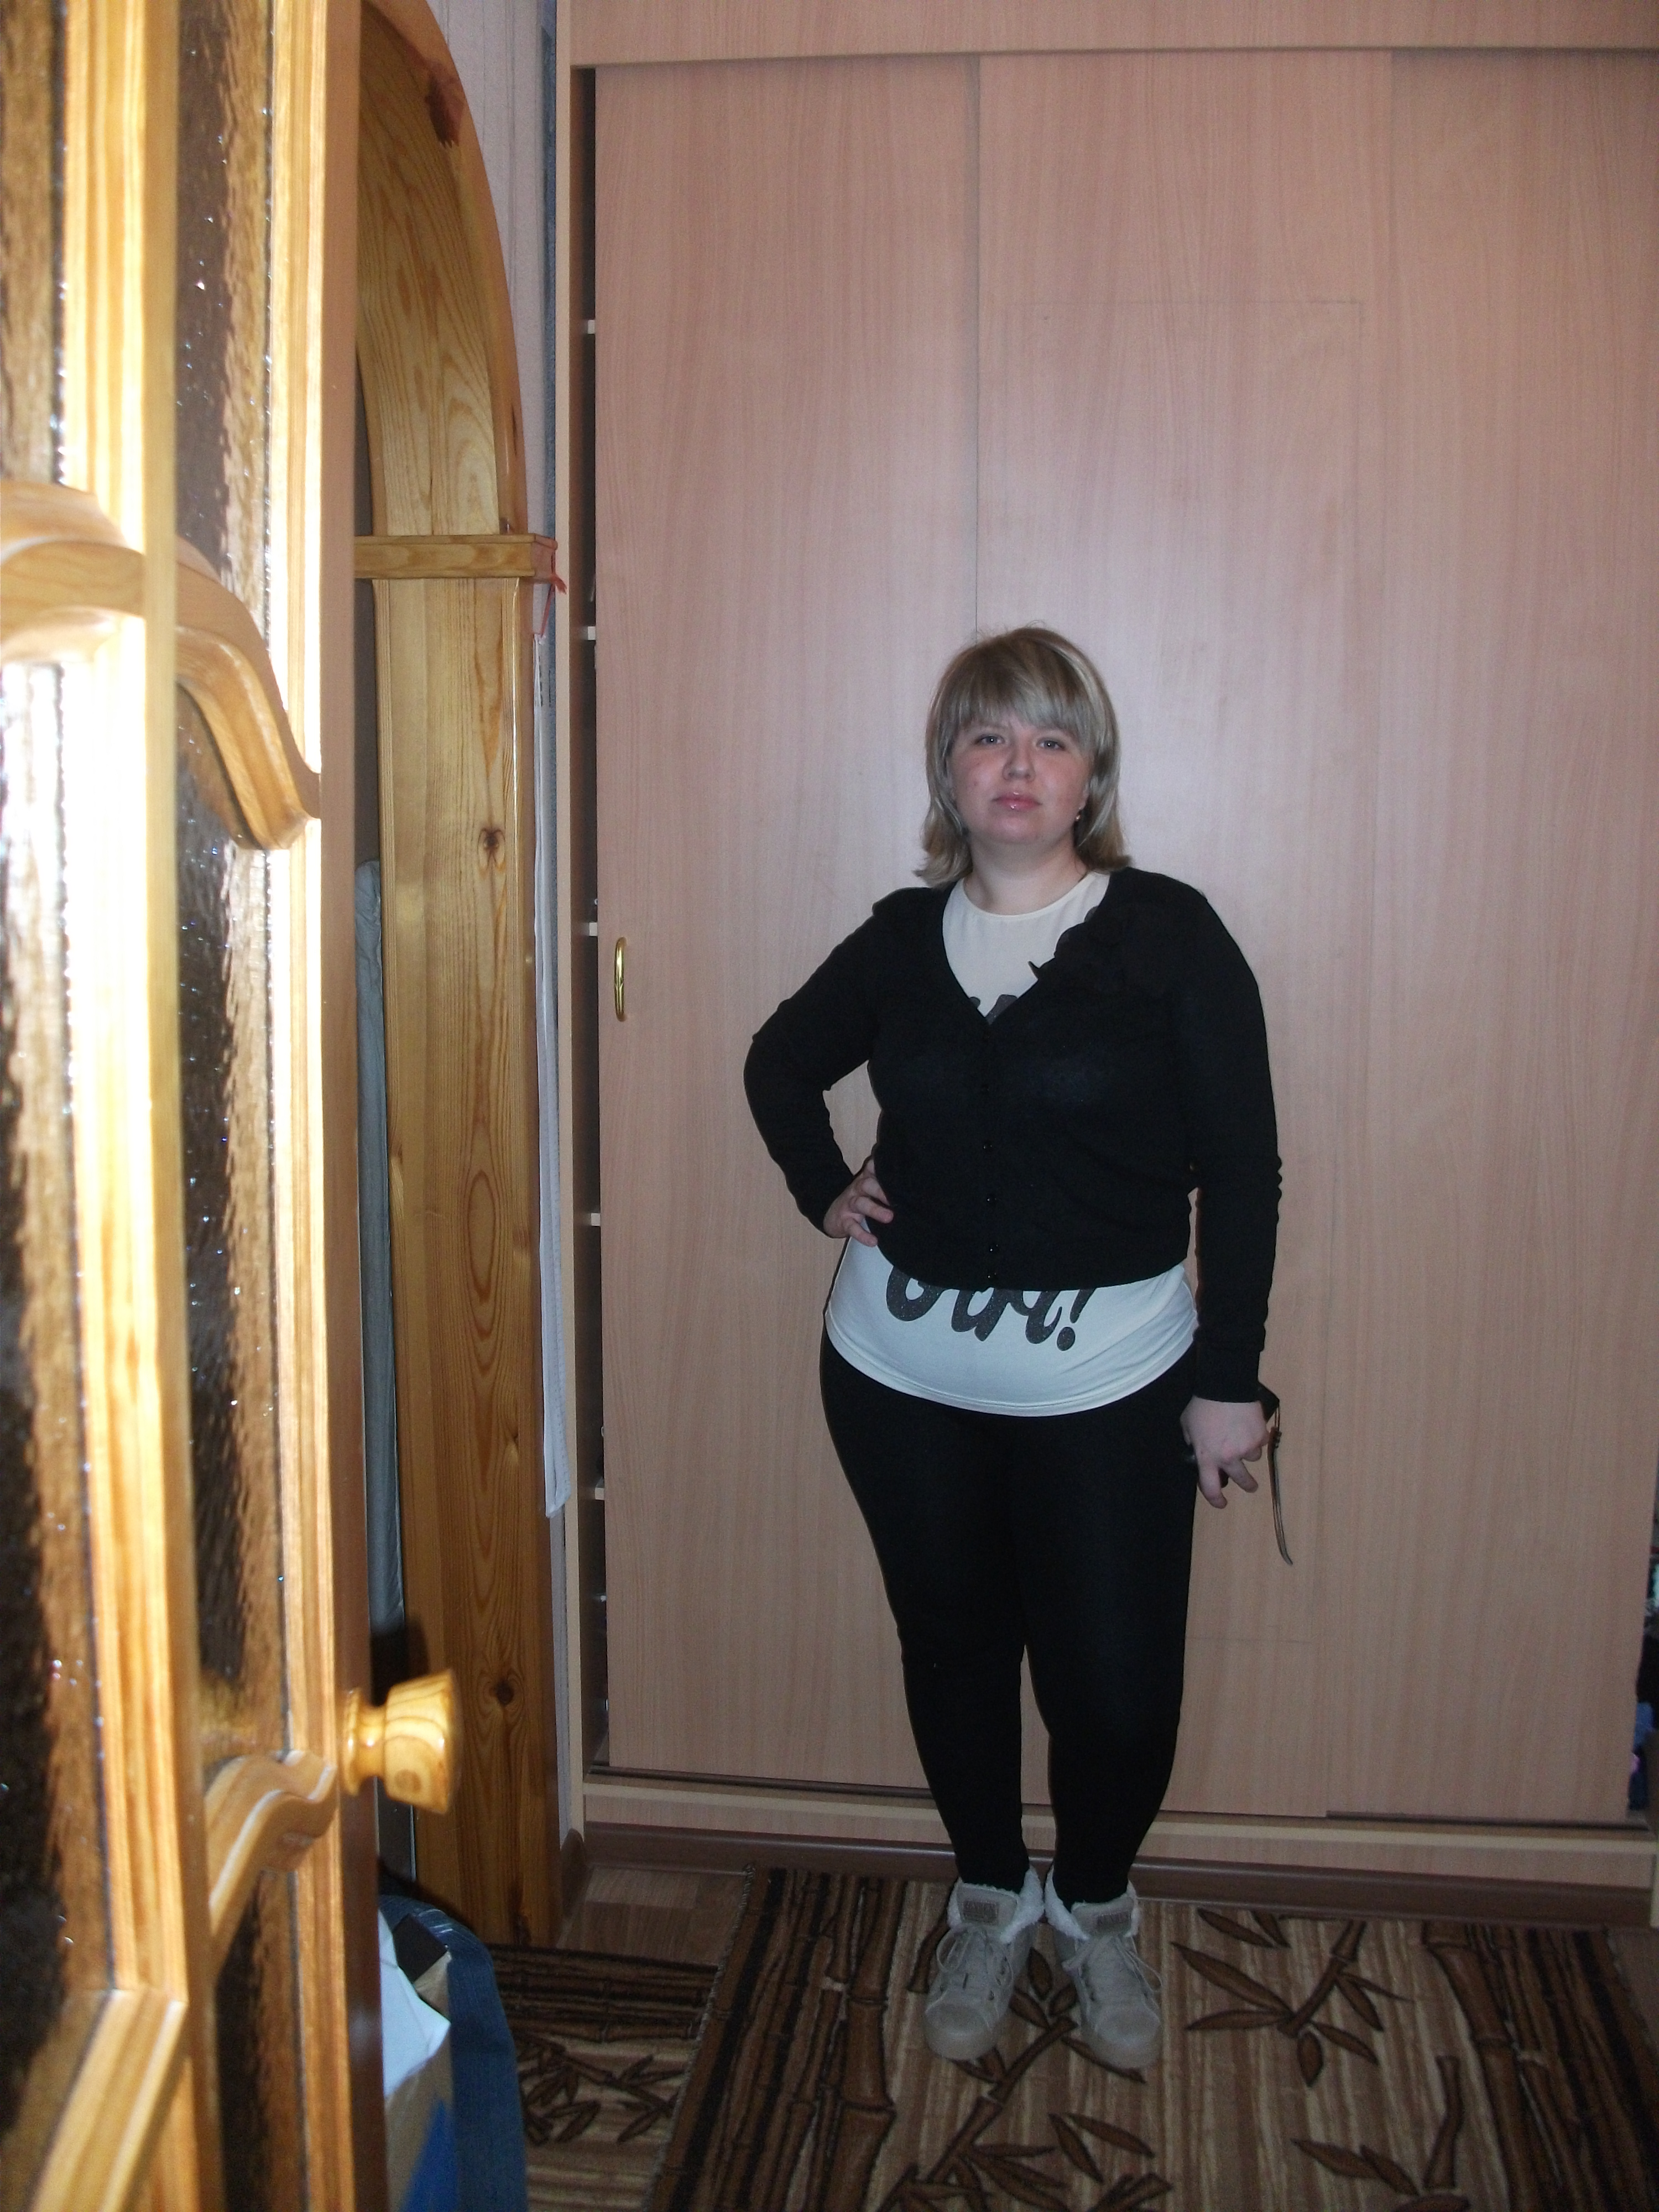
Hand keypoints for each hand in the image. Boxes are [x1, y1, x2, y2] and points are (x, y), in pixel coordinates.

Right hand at [824, 1158, 892, 1245]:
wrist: (831, 1215)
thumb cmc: (858, 1200)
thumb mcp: (869, 1188)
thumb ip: (884, 1182)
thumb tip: (909, 1181)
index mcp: (866, 1180)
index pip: (872, 1168)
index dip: (879, 1167)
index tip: (895, 1170)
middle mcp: (857, 1189)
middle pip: (867, 1184)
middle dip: (880, 1190)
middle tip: (895, 1199)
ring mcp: (849, 1205)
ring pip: (860, 1203)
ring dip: (875, 1210)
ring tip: (889, 1217)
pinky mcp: (844, 1221)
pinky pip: (852, 1227)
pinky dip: (862, 1235)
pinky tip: (873, 1241)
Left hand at [1182, 1396, 1266, 1510]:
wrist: (1225, 1387)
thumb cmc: (1202, 1406)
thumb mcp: (1187, 1425)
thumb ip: (1192, 1441)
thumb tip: (1196, 1448)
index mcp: (1207, 1457)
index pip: (1210, 1488)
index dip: (1216, 1499)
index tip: (1222, 1503)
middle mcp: (1228, 1457)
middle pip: (1242, 1480)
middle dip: (1247, 1485)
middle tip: (1251, 1486)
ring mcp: (1246, 1448)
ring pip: (1253, 1457)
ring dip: (1249, 1450)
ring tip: (1242, 1434)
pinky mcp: (1260, 1436)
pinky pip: (1261, 1441)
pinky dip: (1257, 1436)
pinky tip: (1250, 1424)